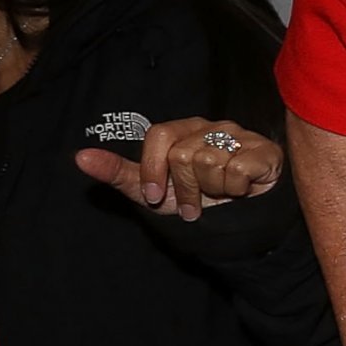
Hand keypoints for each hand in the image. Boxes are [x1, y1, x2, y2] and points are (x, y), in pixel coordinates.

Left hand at [76, 117, 282, 219]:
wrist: (241, 219)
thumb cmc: (196, 199)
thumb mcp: (151, 191)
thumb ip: (119, 173)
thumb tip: (80, 157)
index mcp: (184, 130)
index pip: (160, 136)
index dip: (154, 169)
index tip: (154, 196)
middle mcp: (212, 126)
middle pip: (184, 154)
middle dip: (186, 188)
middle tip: (194, 203)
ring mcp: (241, 135)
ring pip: (211, 161)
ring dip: (212, 190)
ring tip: (219, 194)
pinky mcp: (265, 150)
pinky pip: (238, 169)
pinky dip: (237, 188)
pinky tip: (241, 189)